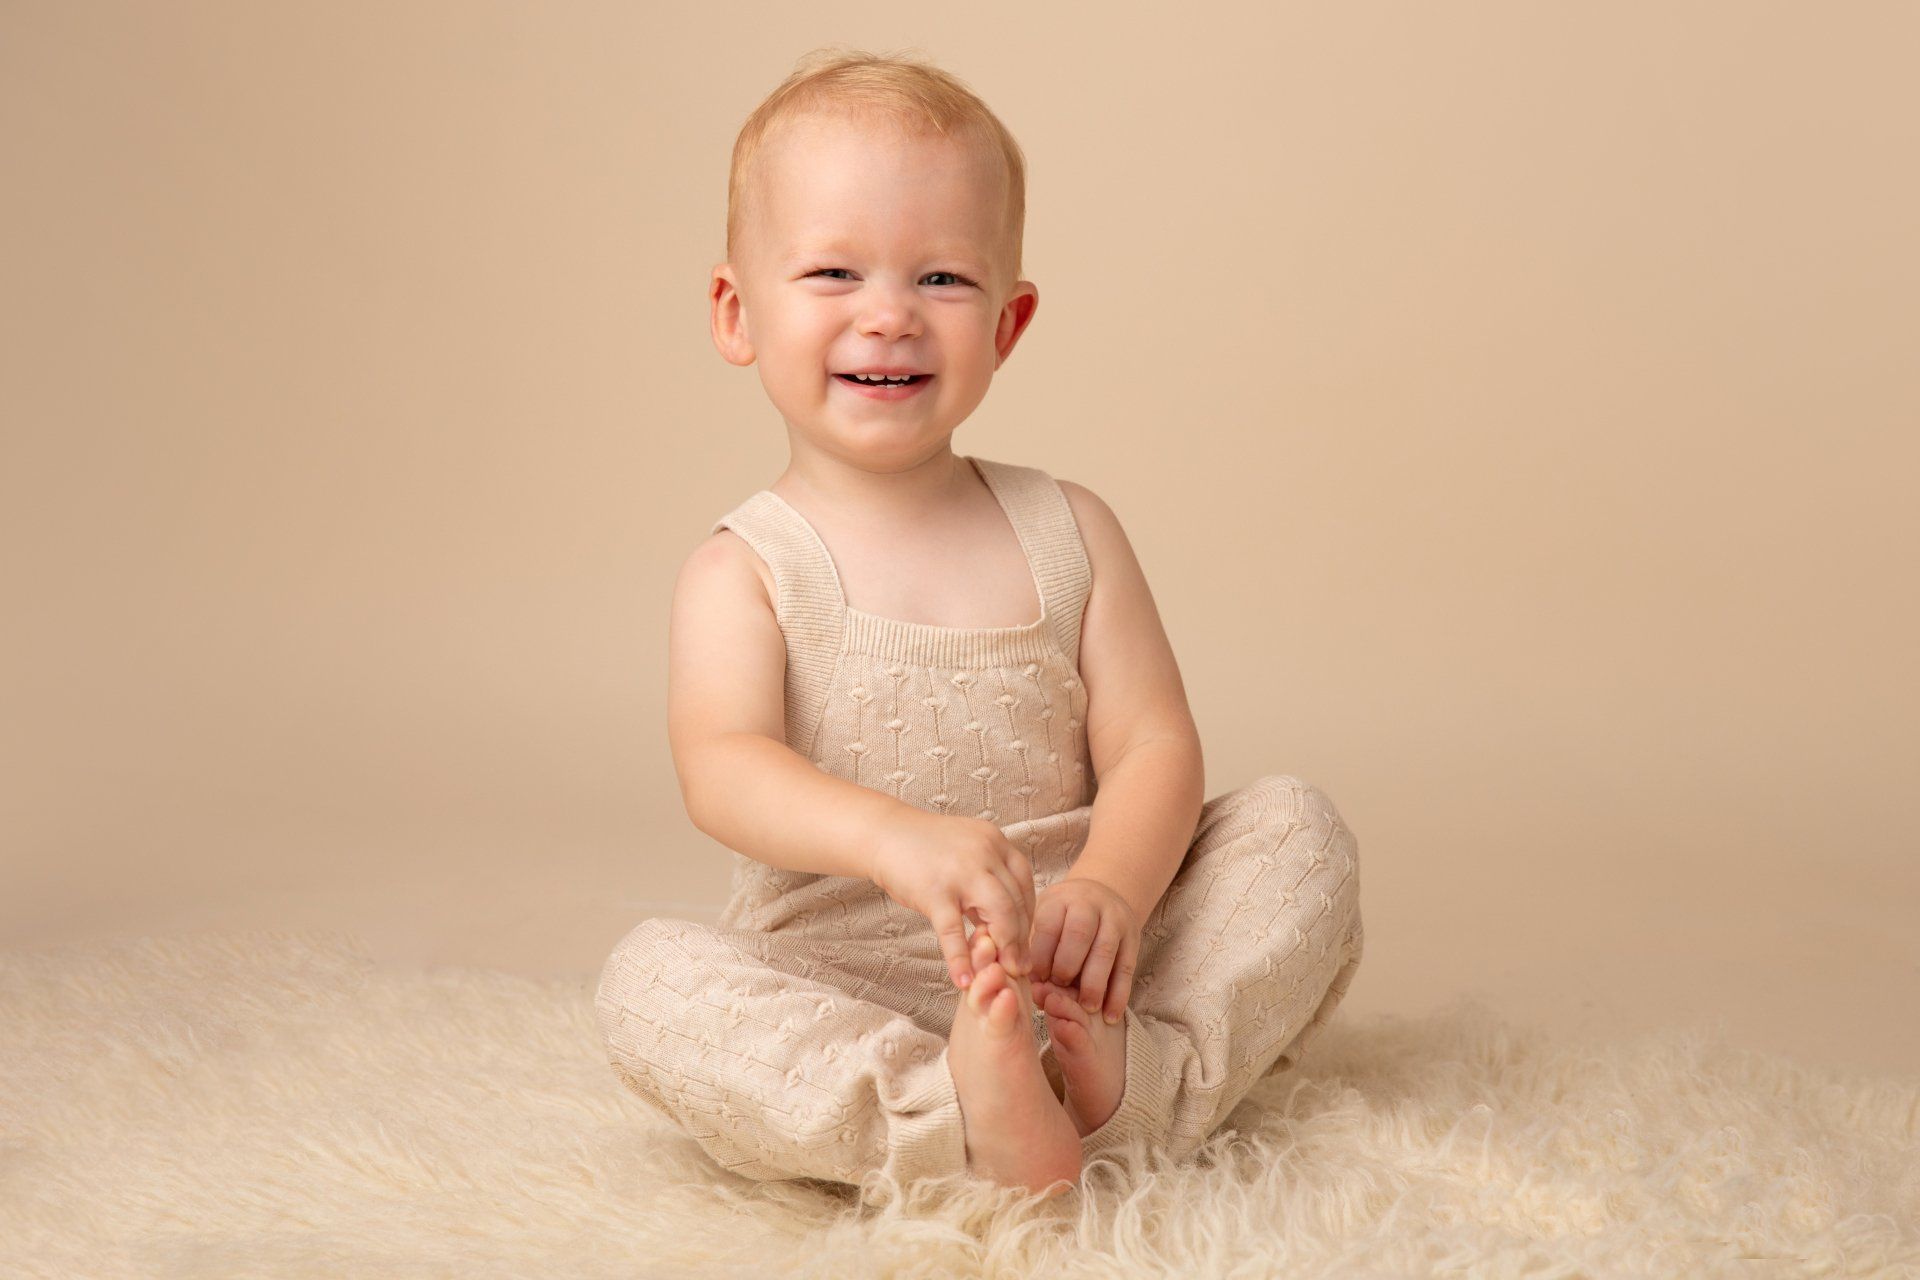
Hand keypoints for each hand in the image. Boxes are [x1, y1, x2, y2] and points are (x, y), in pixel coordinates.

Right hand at [868, 811, 1036, 990]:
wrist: (884, 834)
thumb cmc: (925, 848)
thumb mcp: (966, 852)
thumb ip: (988, 878)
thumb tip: (1006, 917)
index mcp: (995, 842)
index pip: (1025, 883)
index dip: (1028, 914)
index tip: (1024, 937)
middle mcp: (985, 853)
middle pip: (1016, 901)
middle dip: (1020, 938)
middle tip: (1020, 966)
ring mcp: (961, 872)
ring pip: (998, 914)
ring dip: (1004, 948)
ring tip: (1001, 973)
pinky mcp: (935, 893)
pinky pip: (953, 931)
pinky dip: (960, 959)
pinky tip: (963, 979)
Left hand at [1026, 875, 1140, 1024]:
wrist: (1099, 896)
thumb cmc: (1062, 917)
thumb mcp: (1044, 920)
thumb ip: (1036, 950)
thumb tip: (1034, 990)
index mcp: (1060, 899)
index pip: (1049, 927)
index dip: (1041, 958)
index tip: (1036, 981)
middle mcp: (1090, 904)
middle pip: (1079, 935)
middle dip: (1067, 968)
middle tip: (1058, 992)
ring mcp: (1115, 919)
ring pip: (1105, 952)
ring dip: (1094, 984)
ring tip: (1086, 1008)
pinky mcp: (1133, 937)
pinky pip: (1127, 968)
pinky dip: (1118, 994)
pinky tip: (1110, 1015)